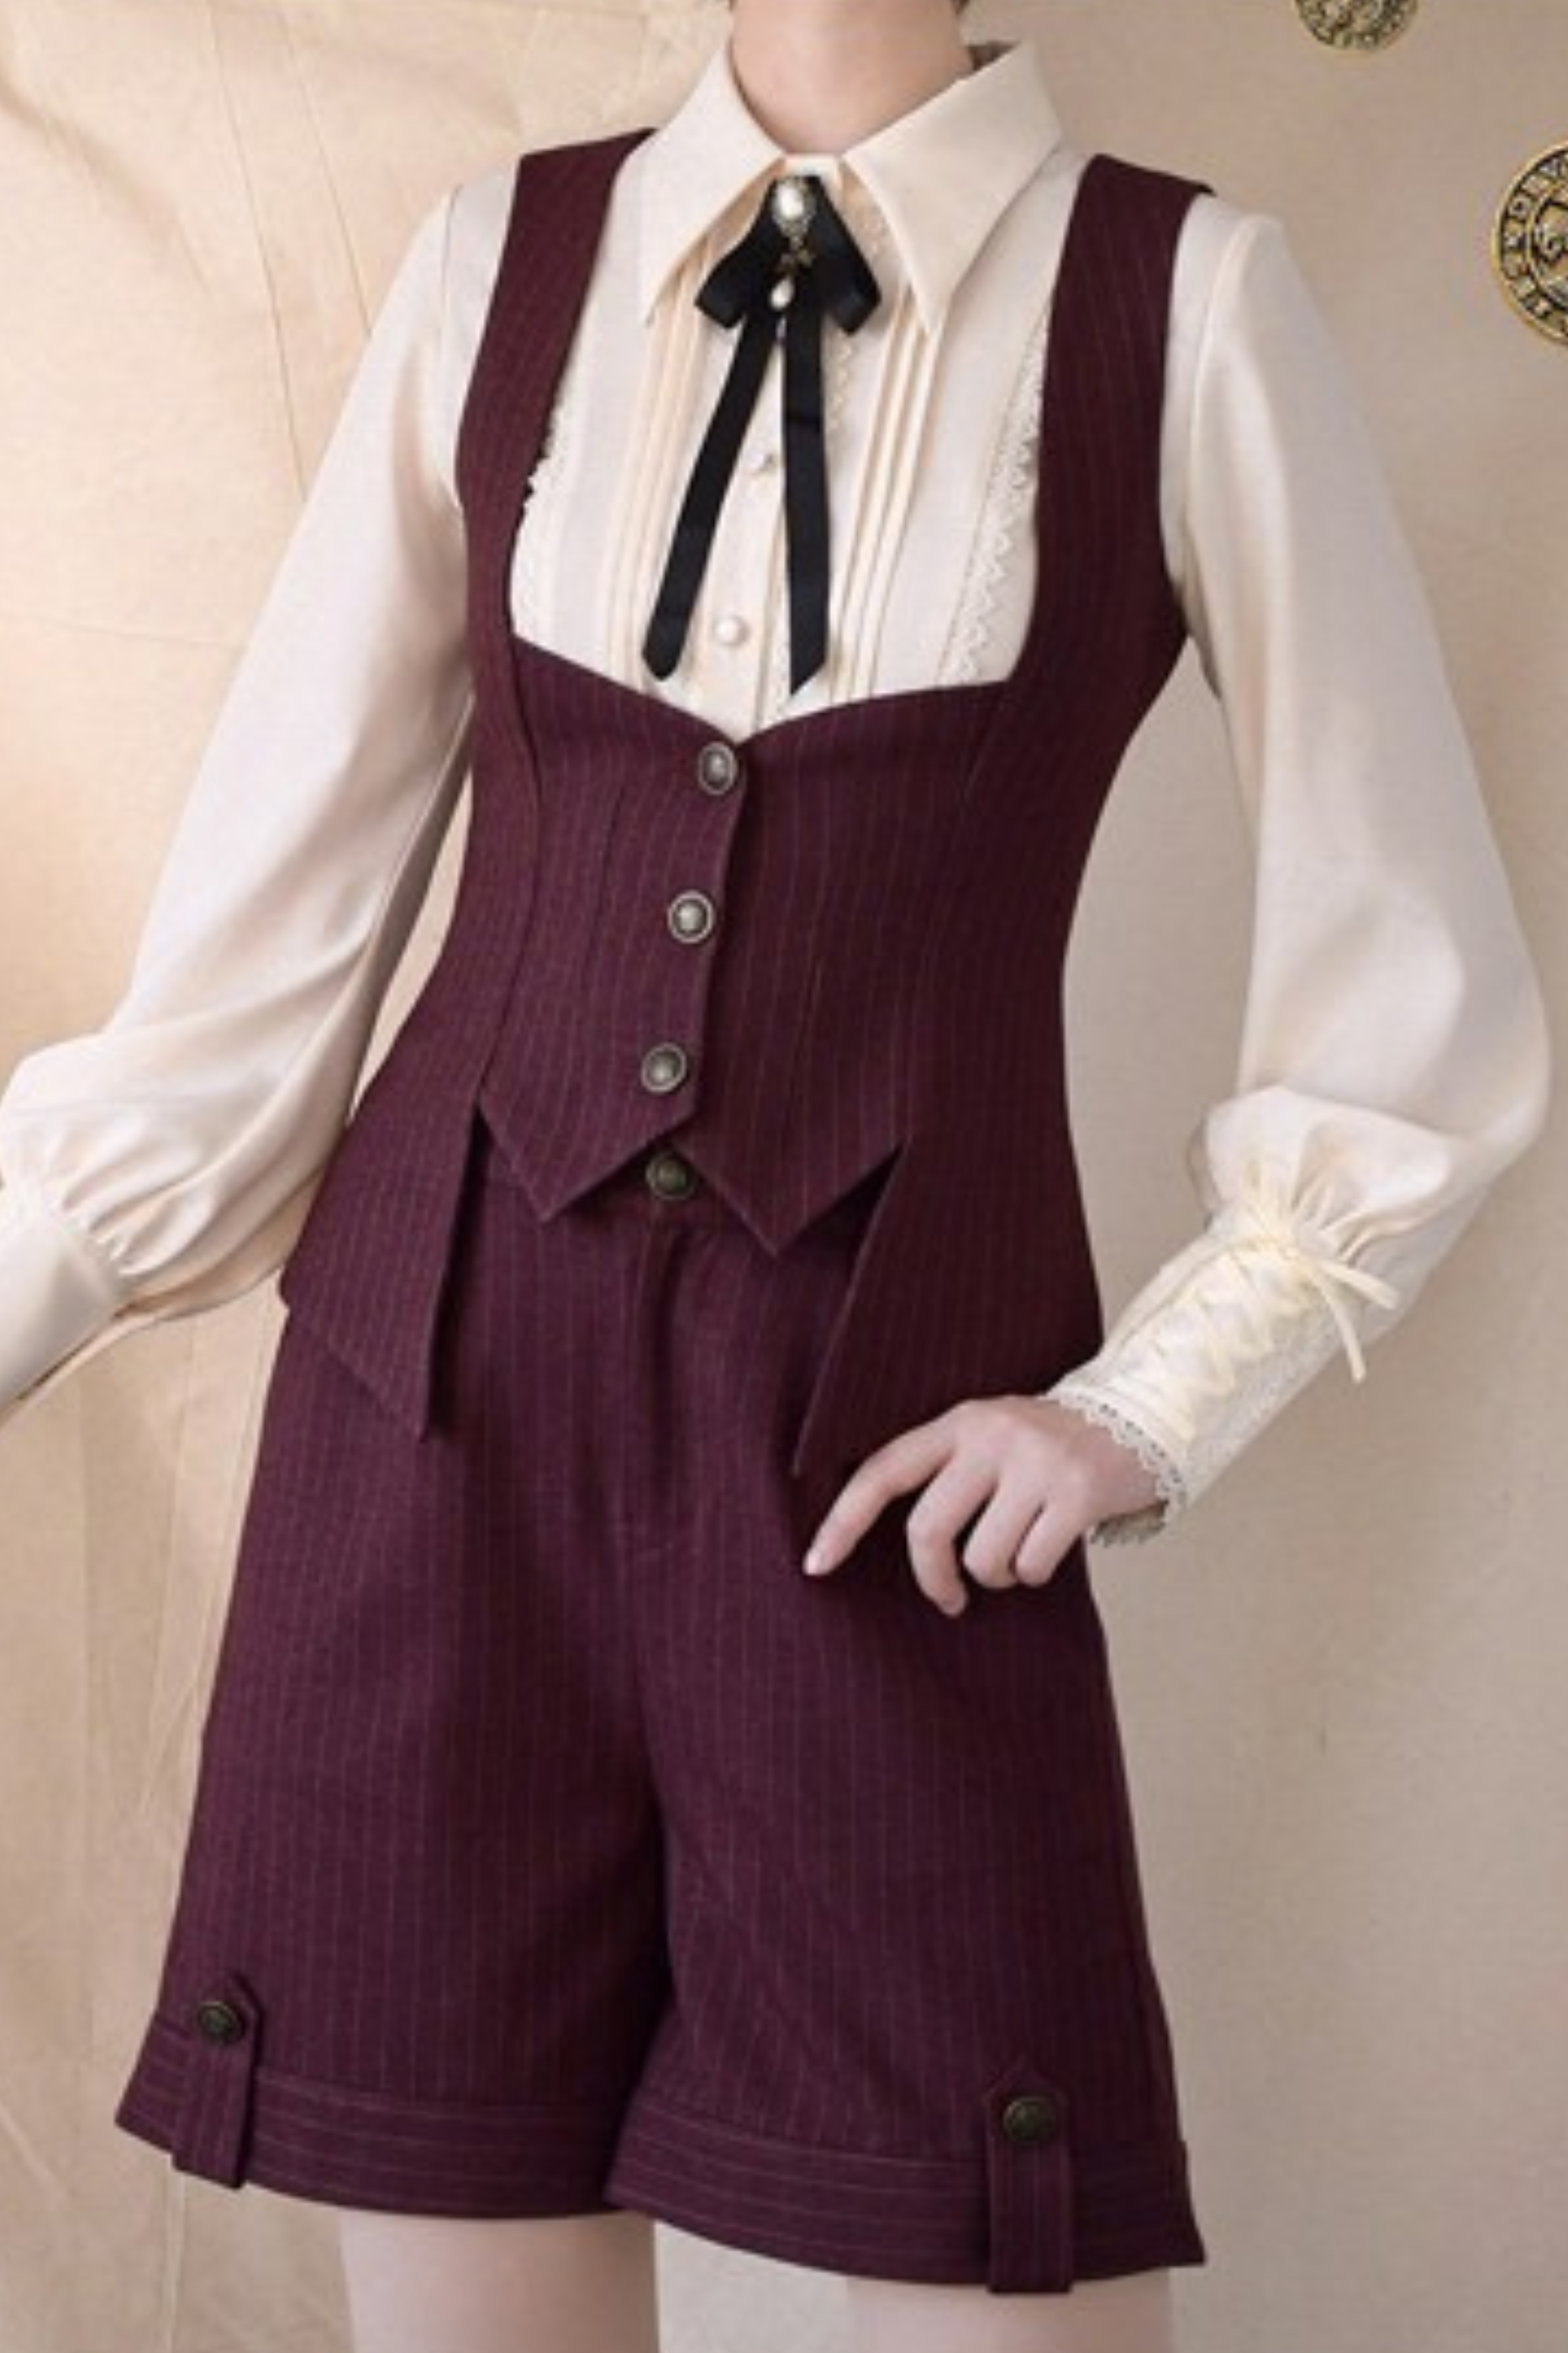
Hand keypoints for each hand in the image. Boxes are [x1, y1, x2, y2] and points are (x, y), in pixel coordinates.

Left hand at [801, 1396, 1160, 1615]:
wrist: (1141, 1416)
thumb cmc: (1049, 1447)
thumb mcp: (991, 1439)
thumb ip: (948, 1473)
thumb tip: (901, 1547)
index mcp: (958, 1422)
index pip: (883, 1471)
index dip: (842, 1521)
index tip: (815, 1565)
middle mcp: (991, 1435)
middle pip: (928, 1529)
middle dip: (933, 1579)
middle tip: (950, 1599)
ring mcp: (1035, 1462)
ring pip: (983, 1557)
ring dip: (997, 1577)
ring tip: (1017, 1558)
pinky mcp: (1077, 1492)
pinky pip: (1032, 1564)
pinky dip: (1035, 1574)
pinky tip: (1049, 1552)